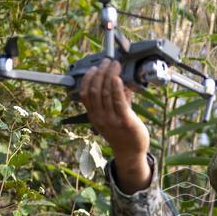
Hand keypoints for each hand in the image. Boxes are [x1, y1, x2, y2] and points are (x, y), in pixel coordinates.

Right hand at [80, 58, 150, 191]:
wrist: (130, 153)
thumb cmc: (122, 134)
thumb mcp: (113, 116)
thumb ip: (117, 99)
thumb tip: (121, 82)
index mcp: (94, 116)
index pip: (85, 94)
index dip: (88, 78)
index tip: (95, 68)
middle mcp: (100, 117)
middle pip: (95, 90)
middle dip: (101, 72)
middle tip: (108, 62)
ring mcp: (111, 120)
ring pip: (106, 92)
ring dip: (110, 75)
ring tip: (114, 65)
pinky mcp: (125, 121)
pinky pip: (118, 101)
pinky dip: (116, 87)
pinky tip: (117, 78)